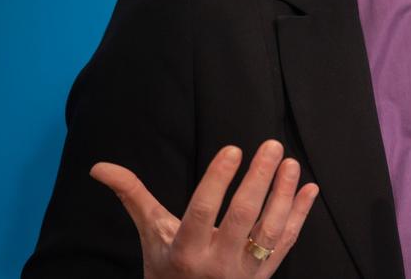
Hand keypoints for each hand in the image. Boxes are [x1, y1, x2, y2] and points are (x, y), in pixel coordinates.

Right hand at [90, 139, 319, 278]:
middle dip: (259, 179)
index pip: (202, 212)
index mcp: (184, 253)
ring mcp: (244, 273)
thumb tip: (100, 167)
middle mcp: (216, 265)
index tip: (233, 149)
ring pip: (269, 231)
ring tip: (290, 163)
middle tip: (272, 145)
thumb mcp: (150, 236)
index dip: (218, 180)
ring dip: (283, 195)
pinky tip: (309, 189)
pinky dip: (300, 216)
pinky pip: (286, 244)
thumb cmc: (166, 270)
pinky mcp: (264, 276)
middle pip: (242, 217)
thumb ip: (133, 198)